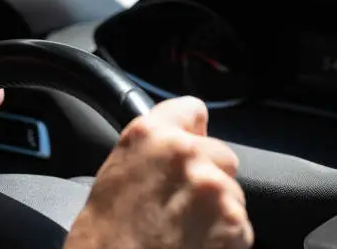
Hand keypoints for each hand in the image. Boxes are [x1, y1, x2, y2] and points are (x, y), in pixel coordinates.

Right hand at [65, 97, 252, 248]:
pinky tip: (194, 244)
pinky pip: (239, 223)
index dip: (190, 131)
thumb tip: (178, 140)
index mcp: (150, 134)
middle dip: (207, 174)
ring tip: (182, 229)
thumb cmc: (104, 234)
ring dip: (216, 207)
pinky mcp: (235, 223)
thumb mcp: (116, 172)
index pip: (192, 108)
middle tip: (178, 202)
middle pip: (219, 153)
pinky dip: (224, 236)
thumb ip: (151, 148)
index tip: (188, 145)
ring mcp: (214, 188)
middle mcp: (186, 153)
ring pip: (231, 190)